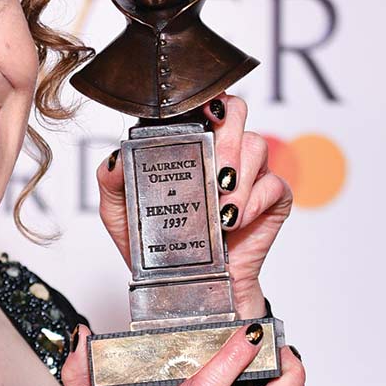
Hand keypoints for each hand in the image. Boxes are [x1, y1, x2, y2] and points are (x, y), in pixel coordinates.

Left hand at [96, 93, 292, 319]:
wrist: (185, 285)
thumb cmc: (155, 245)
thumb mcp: (119, 211)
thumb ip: (111, 179)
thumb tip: (117, 155)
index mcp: (189, 145)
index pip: (201, 105)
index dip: (203, 100)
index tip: (200, 112)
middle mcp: (221, 151)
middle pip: (236, 111)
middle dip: (226, 133)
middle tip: (214, 169)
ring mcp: (249, 174)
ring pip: (257, 144)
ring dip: (239, 173)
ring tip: (221, 203)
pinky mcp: (272, 199)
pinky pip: (274, 184)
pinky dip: (254, 201)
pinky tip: (233, 220)